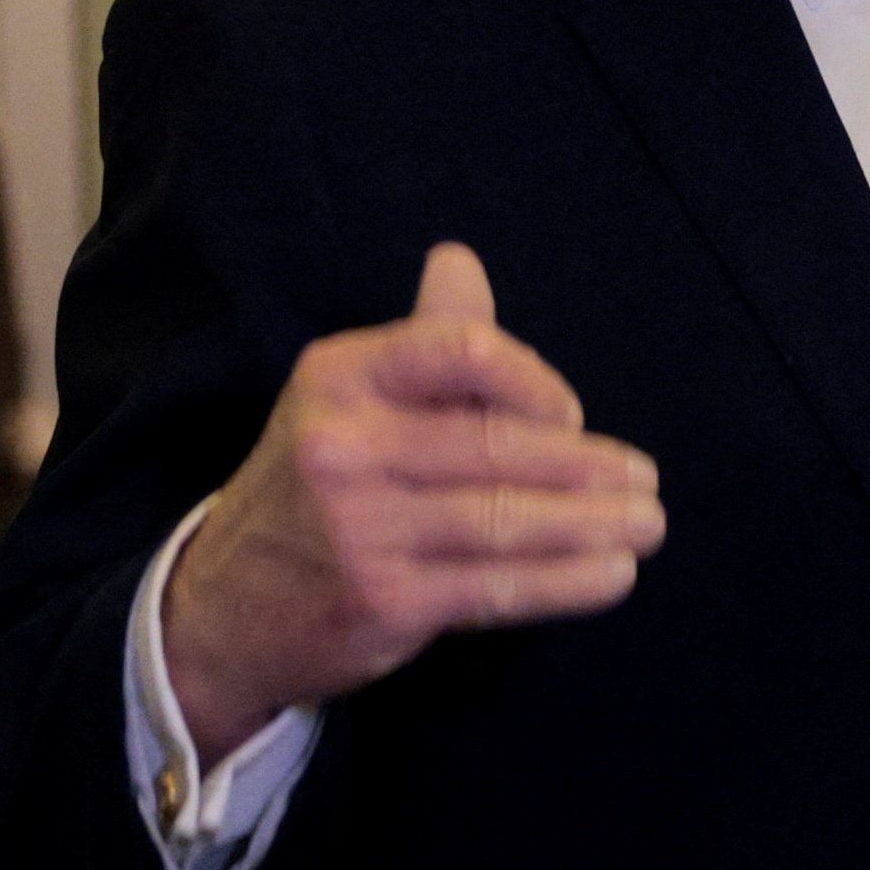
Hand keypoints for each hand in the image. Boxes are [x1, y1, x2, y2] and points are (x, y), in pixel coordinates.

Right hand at [156, 244, 663, 754]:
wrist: (222, 610)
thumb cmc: (310, 490)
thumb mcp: (346, 402)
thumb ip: (421, 342)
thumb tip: (460, 259)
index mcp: (341, 376)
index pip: (460, 351)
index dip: (535, 382)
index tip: (573, 419)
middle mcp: (342, 445)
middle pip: (497, 445)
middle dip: (587, 467)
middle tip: (645, 482)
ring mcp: (360, 528)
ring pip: (506, 519)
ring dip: (594, 524)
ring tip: (646, 526)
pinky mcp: (383, 601)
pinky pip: (498, 586)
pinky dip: (567, 581)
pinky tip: (612, 574)